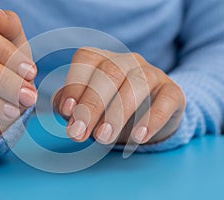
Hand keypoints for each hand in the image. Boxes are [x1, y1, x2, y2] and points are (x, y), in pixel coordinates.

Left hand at [54, 47, 185, 144]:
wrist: (147, 115)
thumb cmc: (108, 108)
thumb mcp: (84, 106)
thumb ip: (68, 105)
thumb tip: (66, 110)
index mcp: (101, 59)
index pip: (86, 60)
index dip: (75, 84)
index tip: (68, 112)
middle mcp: (126, 60)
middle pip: (109, 72)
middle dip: (92, 104)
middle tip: (80, 133)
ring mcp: (151, 73)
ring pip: (137, 83)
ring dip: (117, 112)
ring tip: (104, 138)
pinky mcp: (172, 91)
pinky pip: (166, 99)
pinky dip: (152, 119)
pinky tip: (138, 137)